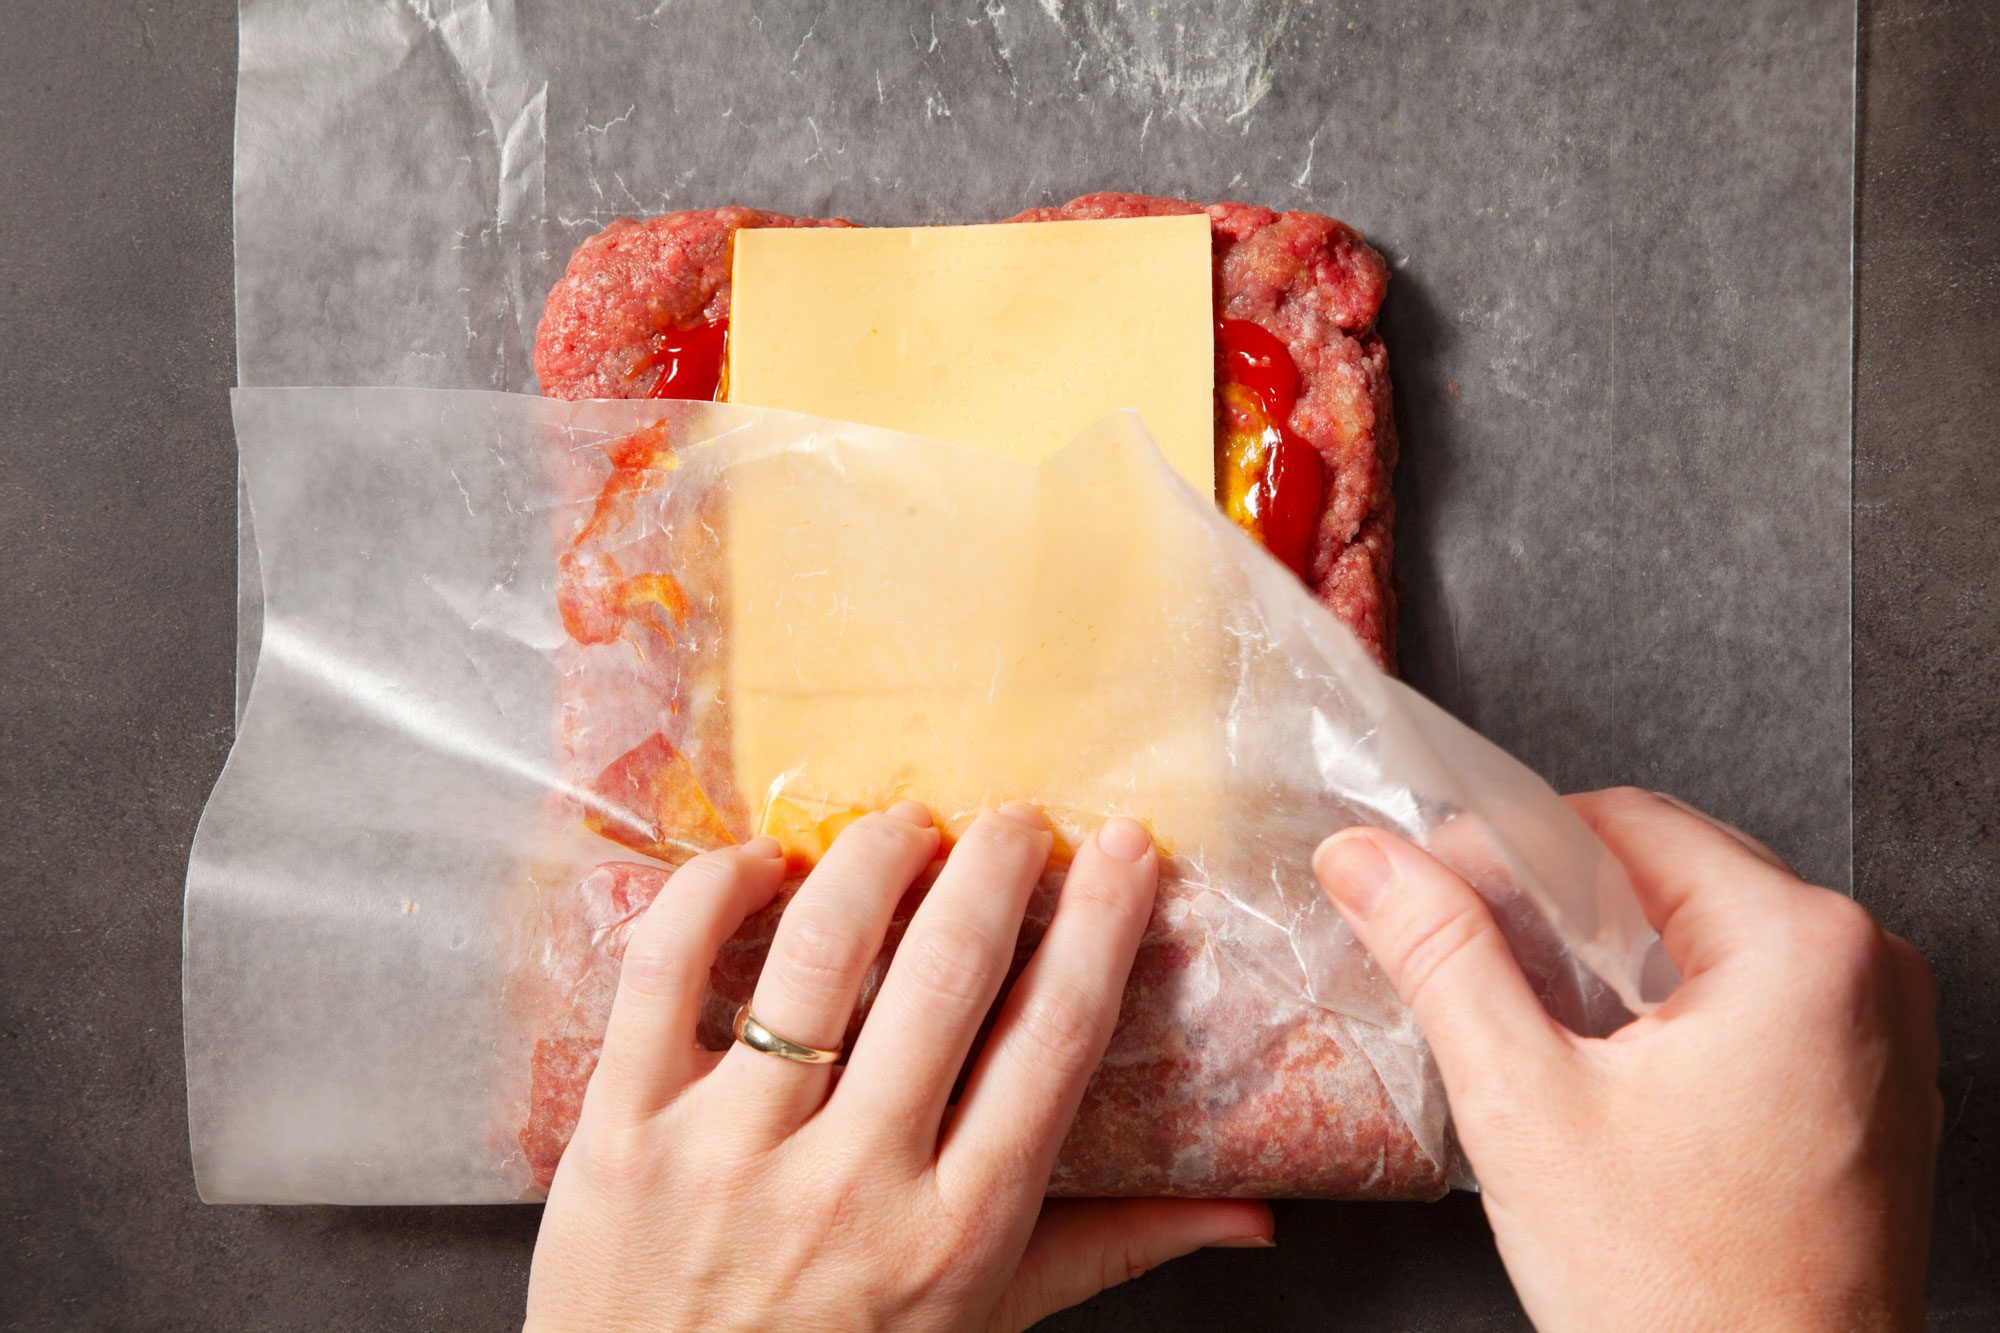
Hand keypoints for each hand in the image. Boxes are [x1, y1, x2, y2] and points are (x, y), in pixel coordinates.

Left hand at [526, 802, 1272, 1330]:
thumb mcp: (987, 1322)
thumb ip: (1112, 1250)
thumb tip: (1251, 1217)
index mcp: (958, 1228)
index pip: (1054, 1039)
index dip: (1102, 925)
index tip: (1124, 849)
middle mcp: (854, 1180)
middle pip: (950, 971)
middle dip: (997, 865)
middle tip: (1015, 820)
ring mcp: (731, 1151)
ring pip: (817, 950)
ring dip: (874, 857)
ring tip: (906, 827)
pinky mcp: (623, 1130)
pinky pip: (663, 970)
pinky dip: (713, 891)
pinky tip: (759, 862)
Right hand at [1314, 787, 1939, 1330]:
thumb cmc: (1680, 1296)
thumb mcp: (1524, 1104)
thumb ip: (1441, 956)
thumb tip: (1367, 857)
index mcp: (1802, 947)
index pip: (1623, 822)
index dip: (1507, 847)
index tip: (1432, 888)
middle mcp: (1868, 971)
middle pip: (1673, 870)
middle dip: (1558, 904)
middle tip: (1469, 960)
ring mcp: (1881, 1034)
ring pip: (1710, 936)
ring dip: (1611, 958)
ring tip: (1531, 1023)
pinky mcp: (1872, 1090)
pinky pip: (1759, 999)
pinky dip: (1673, 1010)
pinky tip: (1606, 1069)